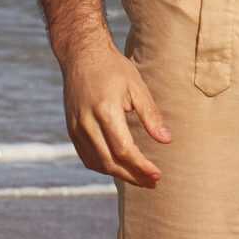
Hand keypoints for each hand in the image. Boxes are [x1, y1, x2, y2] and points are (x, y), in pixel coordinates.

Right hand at [61, 39, 170, 187]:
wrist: (82, 55)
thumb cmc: (114, 68)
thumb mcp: (137, 86)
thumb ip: (151, 115)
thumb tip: (166, 140)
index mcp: (105, 110)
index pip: (124, 149)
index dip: (141, 166)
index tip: (157, 175)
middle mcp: (87, 122)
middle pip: (109, 161)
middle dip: (132, 176)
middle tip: (152, 182)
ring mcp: (76, 127)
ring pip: (96, 163)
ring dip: (118, 174)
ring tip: (140, 178)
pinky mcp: (72, 129)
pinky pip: (87, 156)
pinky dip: (103, 166)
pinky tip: (120, 167)